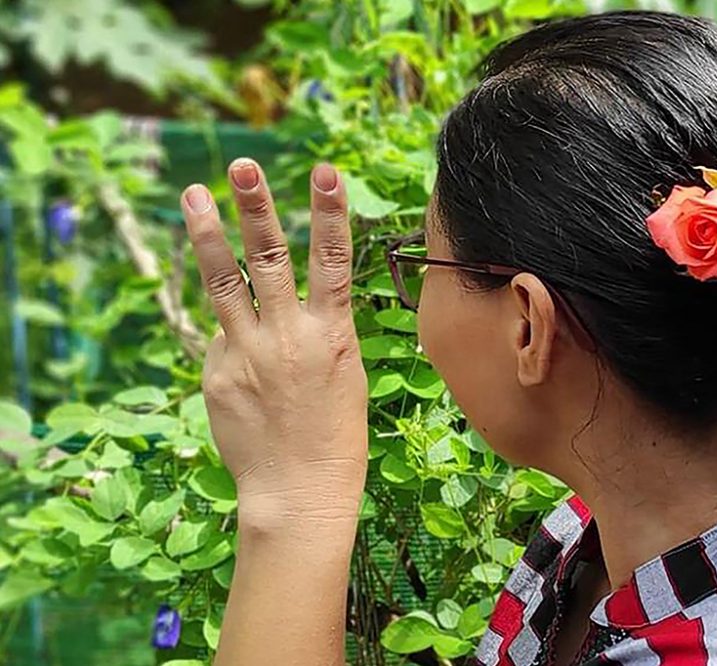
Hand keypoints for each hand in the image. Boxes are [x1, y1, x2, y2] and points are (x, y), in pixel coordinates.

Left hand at [179, 158, 367, 526]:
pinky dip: (231, 333)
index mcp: (333, 335)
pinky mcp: (217, 375)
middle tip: (241, 165)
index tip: (324, 170)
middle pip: (270, 258)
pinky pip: (222, 338)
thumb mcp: (345, 374)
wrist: (300, 492)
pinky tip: (244, 358)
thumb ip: (317, 332)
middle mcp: (288, 337)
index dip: (330, 212)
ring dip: (208, 234)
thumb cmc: (336, 435)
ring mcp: (247, 354)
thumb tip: (278, 305)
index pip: (334, 260)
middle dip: (255, 207)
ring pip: (226, 283)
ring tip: (192, 194)